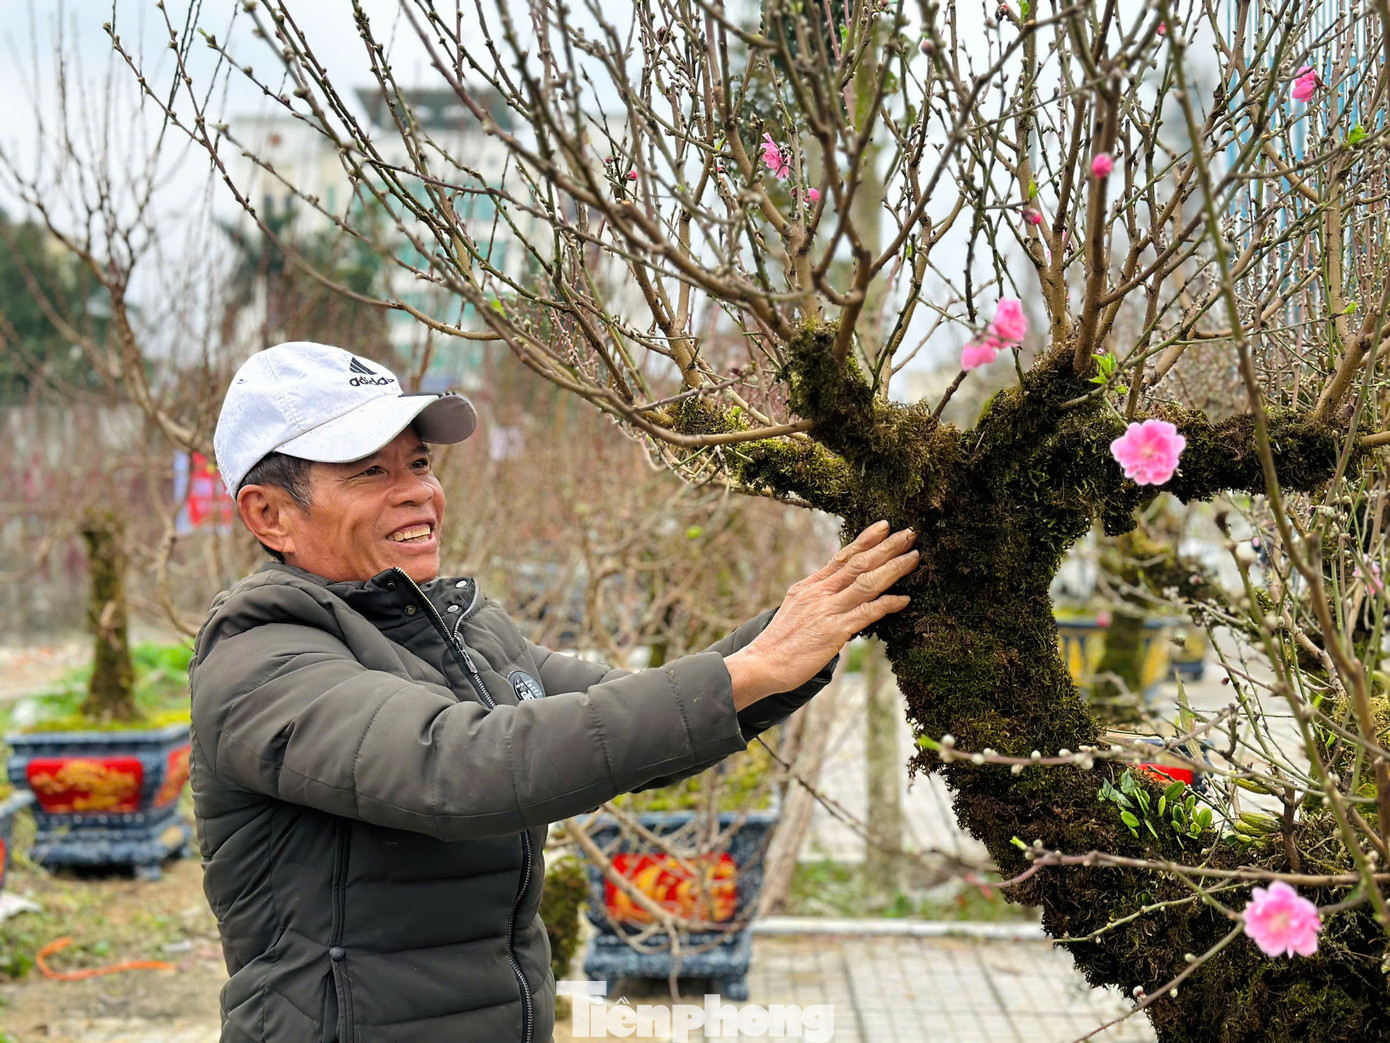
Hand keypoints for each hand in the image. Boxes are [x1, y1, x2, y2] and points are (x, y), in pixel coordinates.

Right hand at [725, 520, 916, 707]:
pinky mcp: (834, 631)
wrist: (761, 664)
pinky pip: (866, 613)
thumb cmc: (778, 643)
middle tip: (910, 533)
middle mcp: (819, 593)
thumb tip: (832, 591)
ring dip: (893, 568)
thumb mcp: (794, 609)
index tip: (884, 526)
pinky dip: (887, 604)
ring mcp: (827, 610)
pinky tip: (904, 599)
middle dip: (887, 547)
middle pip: (859, 563)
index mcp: (810, 586)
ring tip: (914, 557)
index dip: (866, 540)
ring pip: (866, 582)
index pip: (842, 557)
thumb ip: (815, 598)